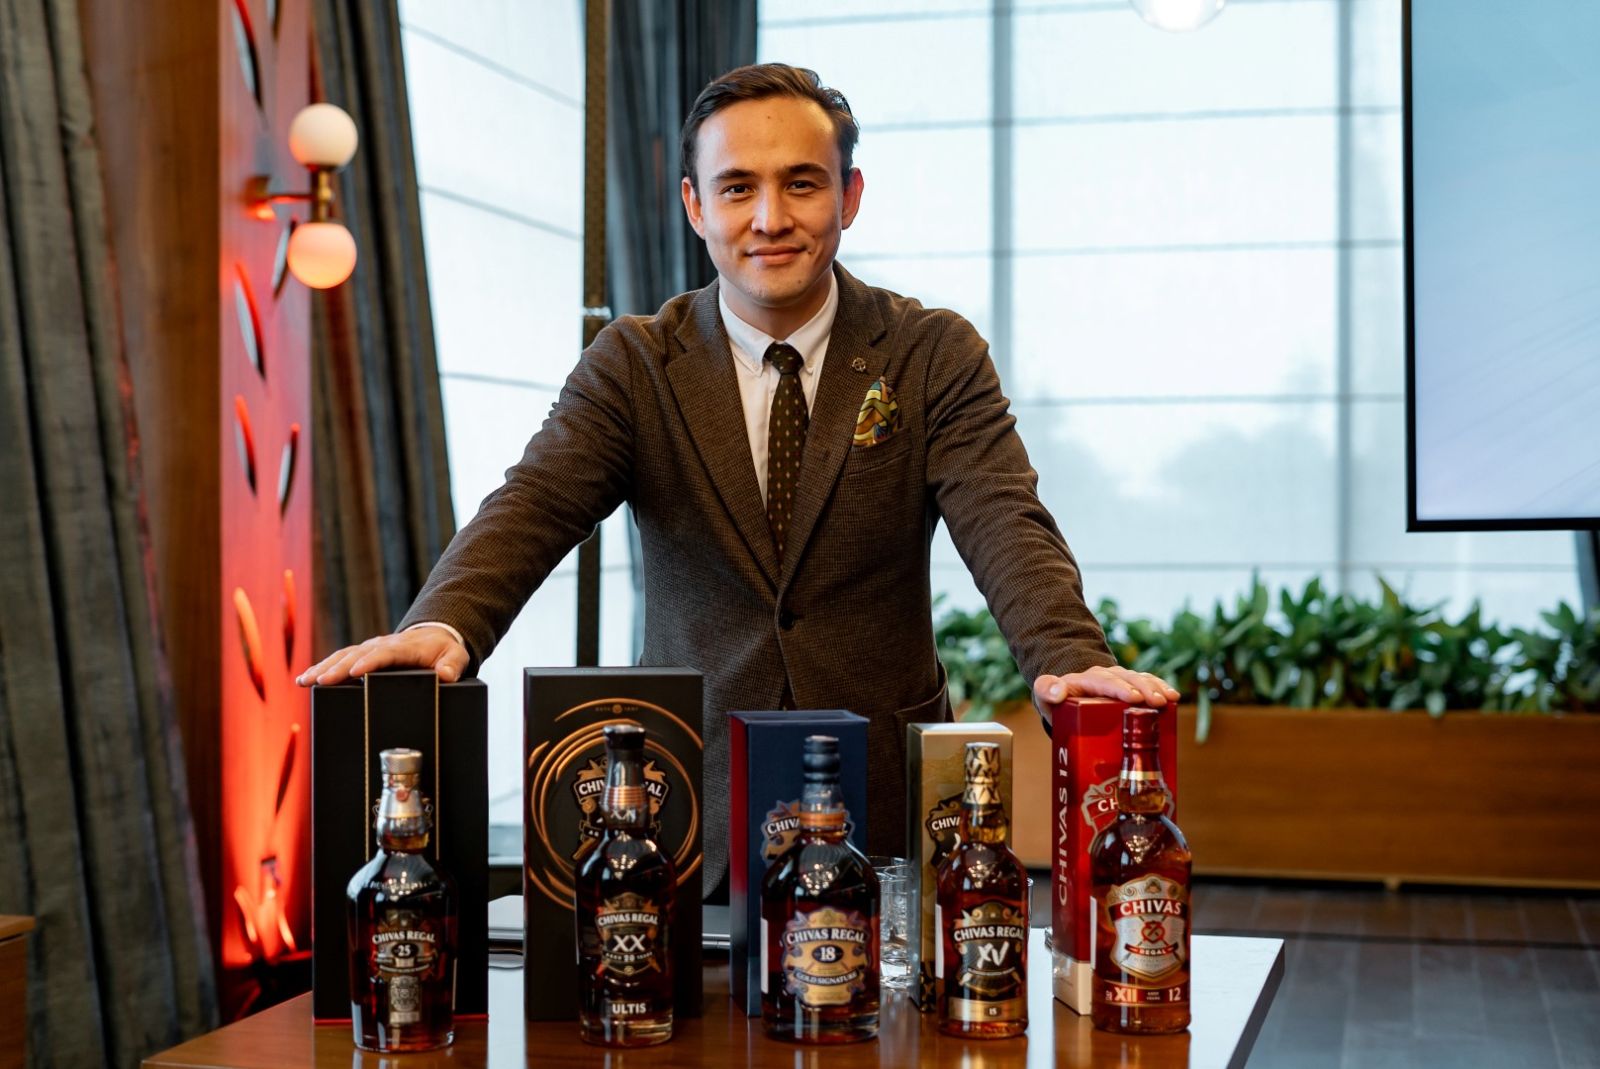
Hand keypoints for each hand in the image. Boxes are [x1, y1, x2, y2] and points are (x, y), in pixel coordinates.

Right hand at [296, 626, 468, 686]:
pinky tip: (305, 679)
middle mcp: (383, 645)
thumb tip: (446, 676)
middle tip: (321, 681)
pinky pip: (340, 659)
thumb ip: (453, 665)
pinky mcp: (362, 654)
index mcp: (405, 647)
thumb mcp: (456, 656)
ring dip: (323, 668)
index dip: (371, 662)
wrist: (435, 637)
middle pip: (358, 655)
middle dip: (338, 668)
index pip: (386, 654)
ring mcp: (370, 648)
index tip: (356, 672)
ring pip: (343, 656)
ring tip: (304, 681)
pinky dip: (322, 667)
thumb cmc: (444, 650)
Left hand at [1033, 665, 1179, 707]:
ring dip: (1155, 688)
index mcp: (1085, 680)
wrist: (1068, 695)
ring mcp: (1120, 679)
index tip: (1133, 698)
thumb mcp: (1045, 696)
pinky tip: (1173, 696)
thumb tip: (1059, 692)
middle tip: (1156, 702)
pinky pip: (1148, 682)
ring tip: (1169, 699)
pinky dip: (1161, 687)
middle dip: (1143, 689)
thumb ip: (1046, 691)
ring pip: (1140, 679)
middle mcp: (1105, 676)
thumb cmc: (1058, 701)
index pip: (1103, 682)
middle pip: (1126, 679)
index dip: (1119, 689)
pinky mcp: (1131, 685)